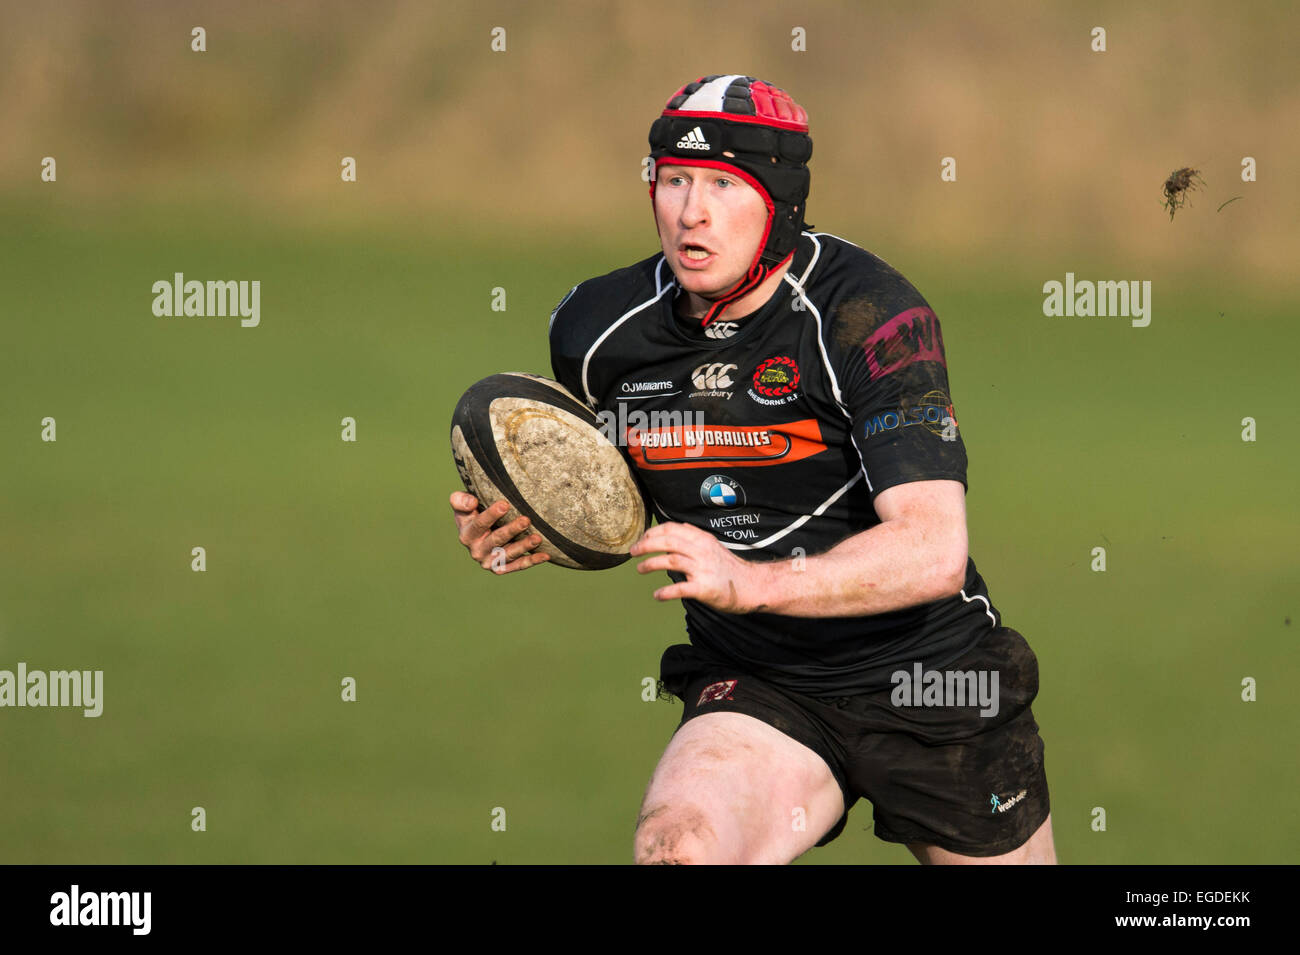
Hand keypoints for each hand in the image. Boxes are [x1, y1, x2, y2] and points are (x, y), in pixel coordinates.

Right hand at [450, 492, 549, 573]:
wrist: (477, 533)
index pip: (479, 525)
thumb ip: (460, 501)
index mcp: (467, 535)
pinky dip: (532, 561)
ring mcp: (490, 562)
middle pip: (496, 540)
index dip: (491, 515)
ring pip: (509, 554)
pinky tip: (545, 555)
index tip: (505, 504)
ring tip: (537, 538)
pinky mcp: (501, 568)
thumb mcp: (460, 504)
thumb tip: (472, 502)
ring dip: (524, 546)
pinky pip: (518, 565)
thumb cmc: (472, 513)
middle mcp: (477, 551)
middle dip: (511, 530)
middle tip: (526, 520)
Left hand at [630, 521, 760, 611]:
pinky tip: (657, 595)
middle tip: (632, 552)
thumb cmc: (729, 568)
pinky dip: (666, 592)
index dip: (653, 532)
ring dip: (650, 564)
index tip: (642, 539)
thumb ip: (695, 537)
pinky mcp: (704, 588)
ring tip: (640, 569)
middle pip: (668, 542)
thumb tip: (678, 526)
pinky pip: (681, 589)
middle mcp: (702, 552)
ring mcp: (703, 569)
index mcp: (702, 540)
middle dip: (646, 545)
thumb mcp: (713, 546)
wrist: (751, 587)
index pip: (672, 529)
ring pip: (671, 561)